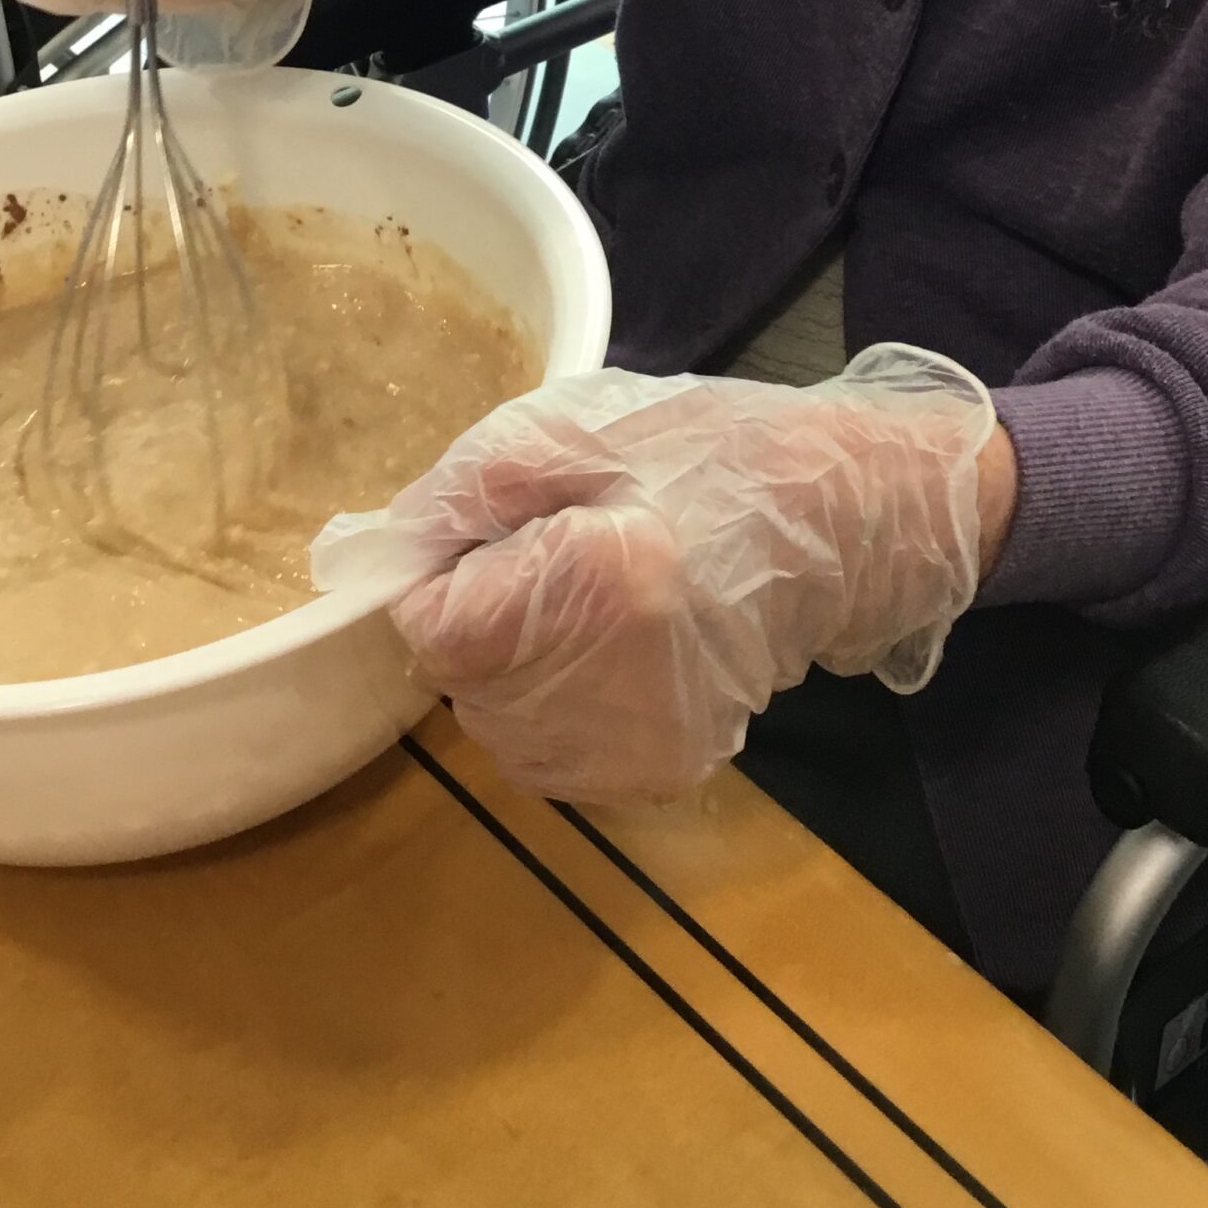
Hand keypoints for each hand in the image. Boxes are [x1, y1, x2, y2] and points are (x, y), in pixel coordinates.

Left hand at [310, 346, 999, 803]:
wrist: (842, 524)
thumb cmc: (712, 456)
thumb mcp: (583, 430)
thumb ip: (467, 489)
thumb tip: (366, 556)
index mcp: (593, 589)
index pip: (432, 624)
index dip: (452, 574)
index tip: (510, 535)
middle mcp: (608, 693)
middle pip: (459, 678)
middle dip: (484, 619)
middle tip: (566, 556)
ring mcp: (636, 751)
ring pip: (496, 725)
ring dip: (515, 667)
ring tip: (595, 604)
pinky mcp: (660, 776)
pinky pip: (553, 752)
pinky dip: (560, 706)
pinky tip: (619, 652)